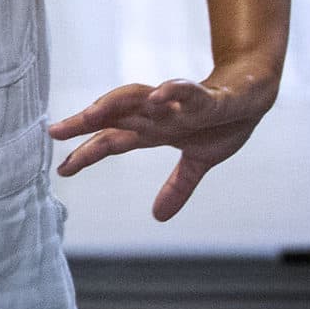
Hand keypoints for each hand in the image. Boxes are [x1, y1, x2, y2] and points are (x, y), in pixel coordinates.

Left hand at [48, 64, 276, 220]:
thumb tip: (158, 217)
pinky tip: (158, 96)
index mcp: (154, 131)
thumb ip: (177, 186)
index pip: (112, 141)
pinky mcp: (206, 96)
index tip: (61, 169)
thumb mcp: (199, 160)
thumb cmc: (221, 121)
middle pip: (115, 116)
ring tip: (91, 112)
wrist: (254, 95)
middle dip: (85, 123)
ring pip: (140, 99)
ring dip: (115, 104)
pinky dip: (171, 92)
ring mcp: (179, 104)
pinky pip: (186, 91)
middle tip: (55, 131)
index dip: (86, 153)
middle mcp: (158, 115)